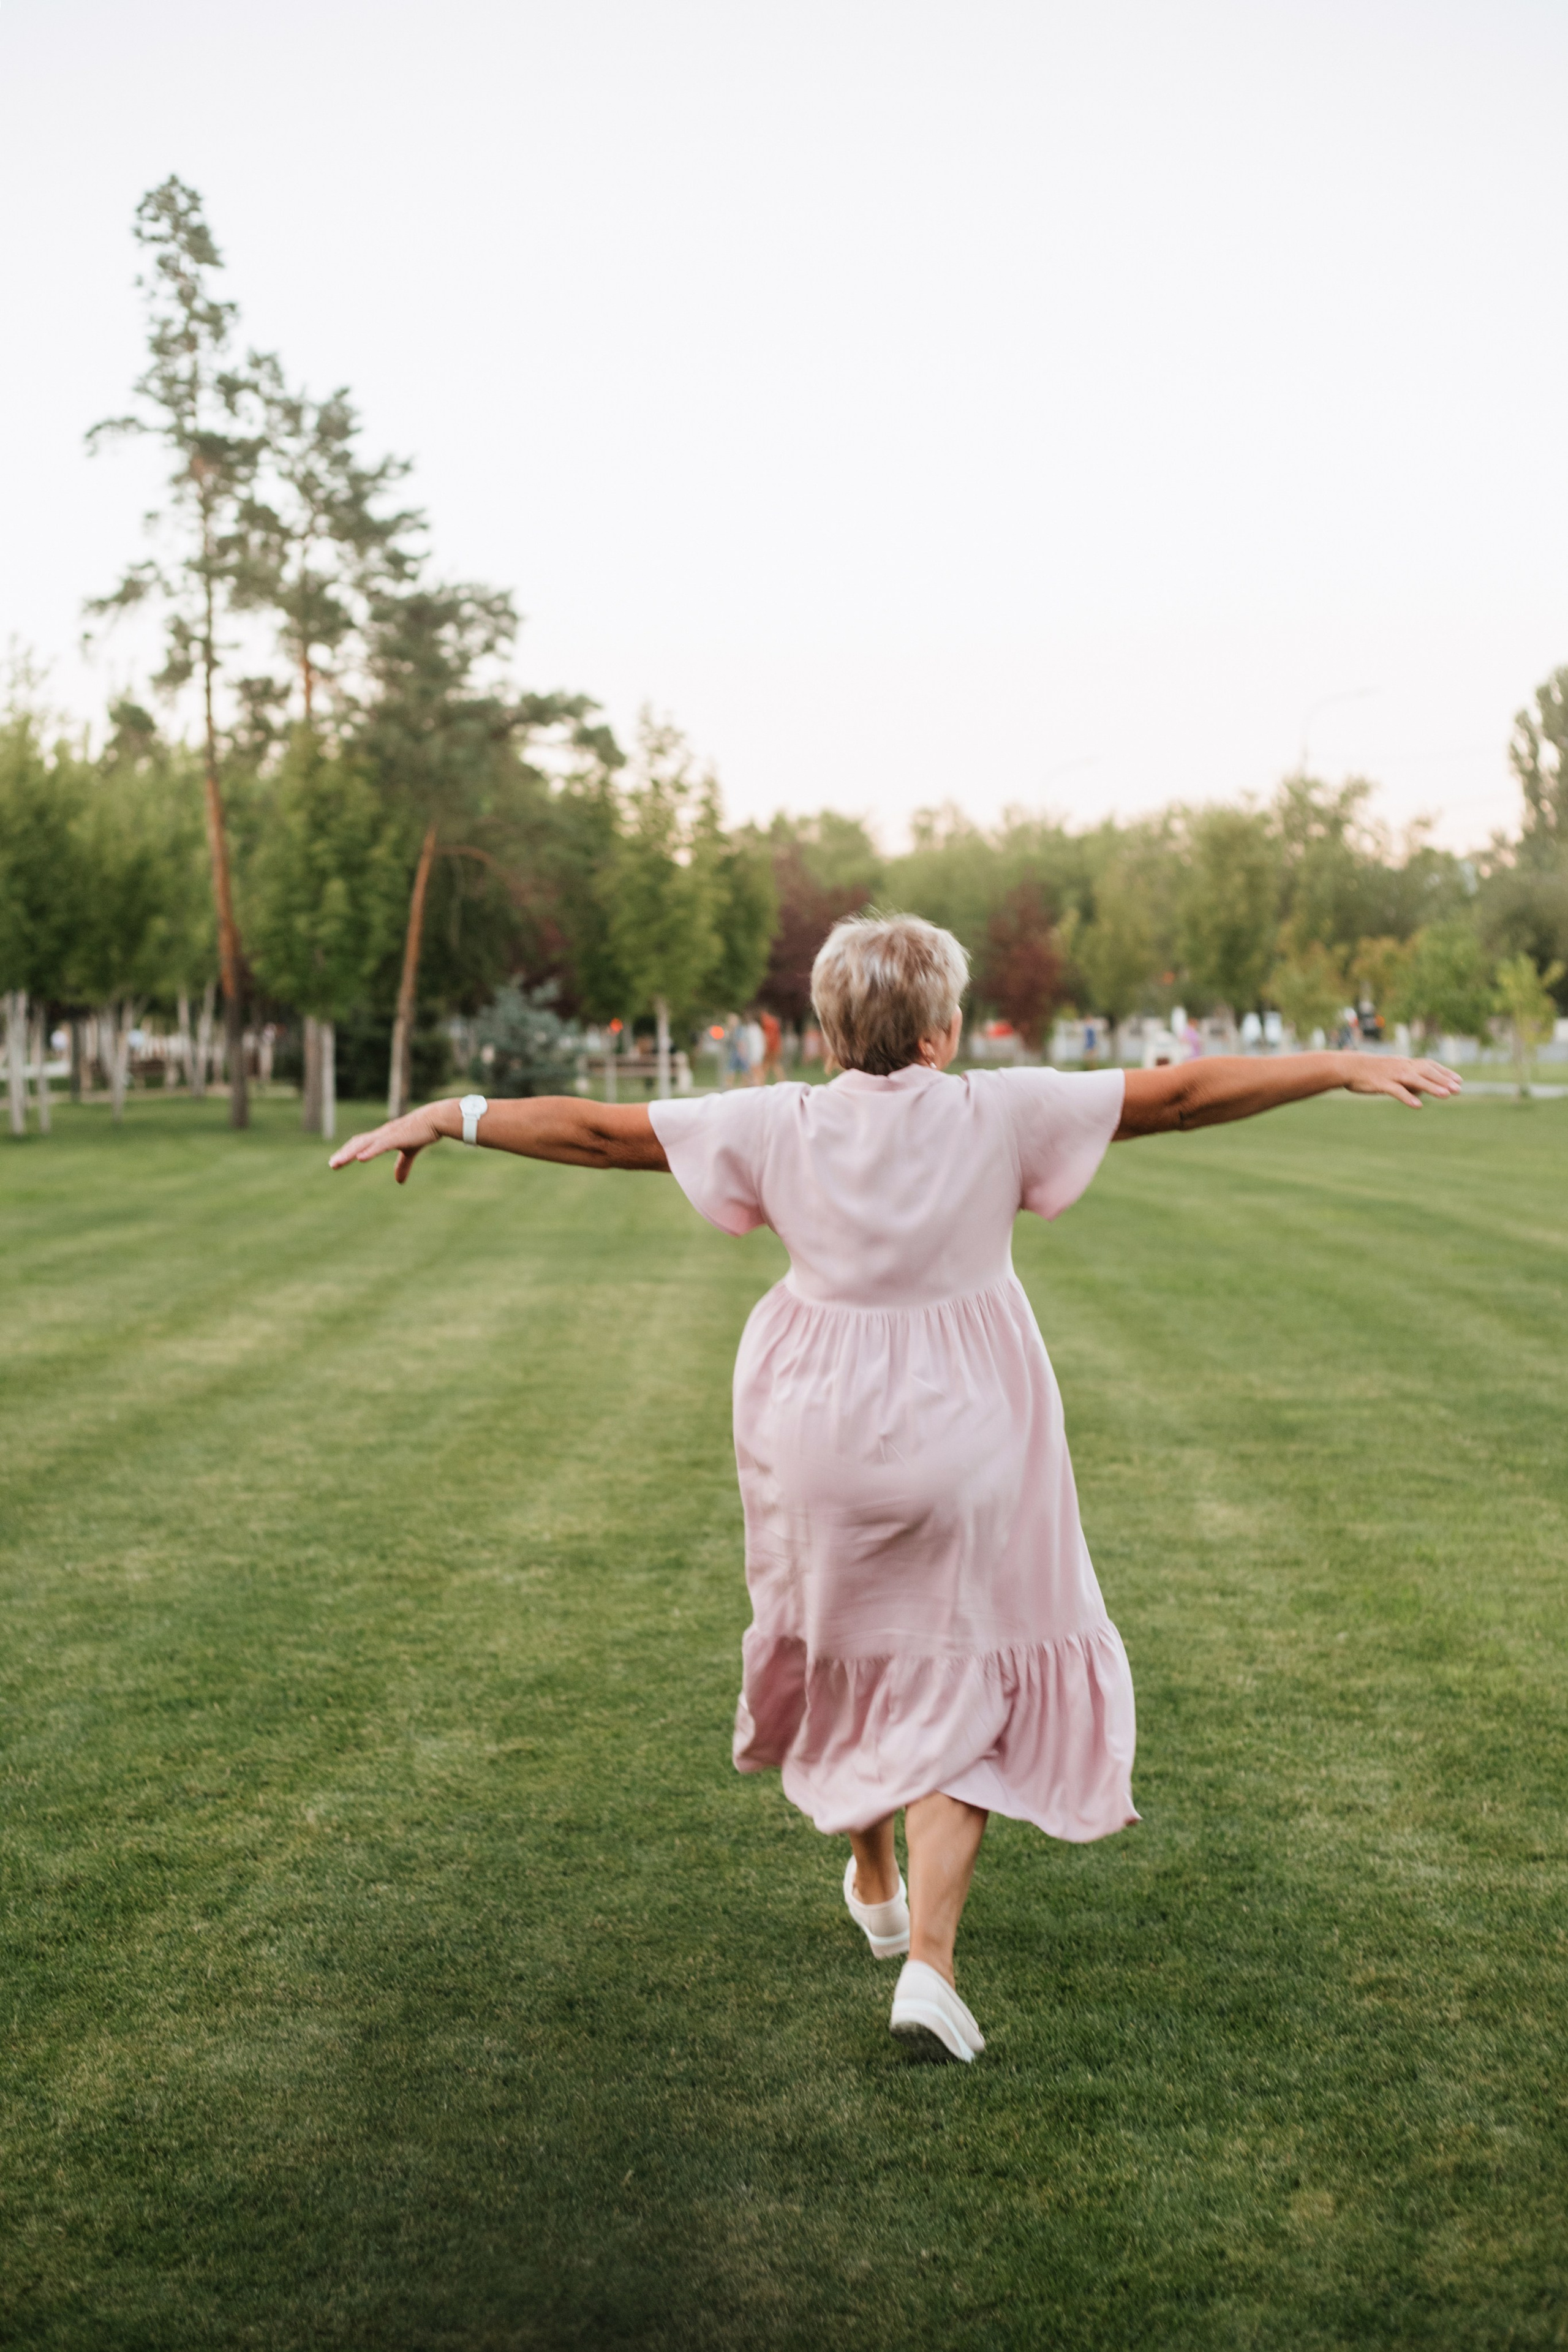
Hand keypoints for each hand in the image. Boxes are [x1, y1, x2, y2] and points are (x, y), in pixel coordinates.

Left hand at [328, 1102, 449, 1182]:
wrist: (435, 1119)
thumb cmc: (423, 1132)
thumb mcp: (411, 1151)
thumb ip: (403, 1165)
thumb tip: (399, 1182)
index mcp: (383, 1137)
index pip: (361, 1143)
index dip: (349, 1151)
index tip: (337, 1161)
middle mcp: (381, 1134)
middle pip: (358, 1144)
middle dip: (344, 1154)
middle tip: (332, 1165)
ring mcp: (387, 1135)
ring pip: (364, 1145)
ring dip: (349, 1154)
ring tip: (337, 1162)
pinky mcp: (396, 1137)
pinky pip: (380, 1145)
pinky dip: (369, 1152)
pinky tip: (360, 1158)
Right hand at [1341, 1054, 1462, 1108]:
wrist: (1348, 1066)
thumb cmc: (1371, 1071)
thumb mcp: (1392, 1073)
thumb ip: (1408, 1081)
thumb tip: (1421, 1092)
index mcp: (1405, 1063)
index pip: (1429, 1066)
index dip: (1444, 1072)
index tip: (1459, 1080)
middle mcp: (1401, 1066)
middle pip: (1426, 1072)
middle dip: (1443, 1080)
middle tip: (1458, 1089)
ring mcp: (1392, 1074)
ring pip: (1415, 1079)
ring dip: (1431, 1087)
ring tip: (1446, 1095)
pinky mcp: (1381, 1083)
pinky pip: (1396, 1091)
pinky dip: (1407, 1097)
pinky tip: (1418, 1105)